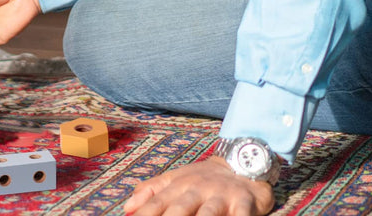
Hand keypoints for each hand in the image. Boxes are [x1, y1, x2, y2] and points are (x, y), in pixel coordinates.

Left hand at [124, 157, 274, 215]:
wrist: (241, 161)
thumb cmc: (204, 178)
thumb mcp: (176, 178)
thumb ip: (152, 190)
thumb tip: (127, 207)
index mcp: (179, 184)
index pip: (157, 201)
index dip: (145, 213)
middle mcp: (198, 189)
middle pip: (180, 208)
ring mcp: (221, 196)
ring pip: (208, 213)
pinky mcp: (244, 203)